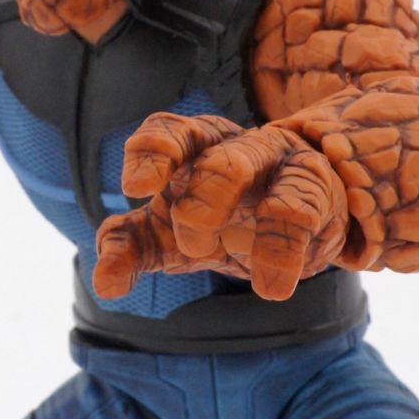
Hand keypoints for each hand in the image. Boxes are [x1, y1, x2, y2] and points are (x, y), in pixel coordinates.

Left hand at [93, 113, 347, 300]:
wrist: (299, 227)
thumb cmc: (221, 221)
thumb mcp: (168, 236)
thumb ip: (130, 248)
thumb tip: (104, 283)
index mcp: (194, 149)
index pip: (170, 131)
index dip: (152, 151)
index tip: (136, 186)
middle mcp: (236, 146)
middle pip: (218, 154)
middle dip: (203, 199)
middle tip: (194, 243)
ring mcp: (279, 163)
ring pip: (260, 171)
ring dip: (247, 220)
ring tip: (239, 272)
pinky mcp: (315, 191)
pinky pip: (299, 210)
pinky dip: (283, 251)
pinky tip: (272, 287)